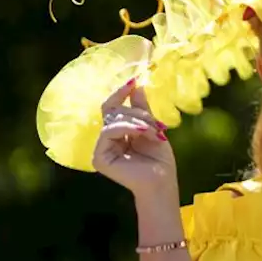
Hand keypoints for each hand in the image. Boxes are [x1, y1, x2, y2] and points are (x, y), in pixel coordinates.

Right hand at [93, 79, 177, 202]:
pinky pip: (108, 132)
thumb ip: (142, 108)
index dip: (121, 92)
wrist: (162, 181)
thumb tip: (136, 85)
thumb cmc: (160, 158)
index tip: (133, 79)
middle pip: (115, 111)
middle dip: (138, 113)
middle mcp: (107, 139)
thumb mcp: (152, 127)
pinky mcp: (99, 157)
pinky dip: (127, 128)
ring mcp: (101, 148)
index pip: (113, 107)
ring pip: (113, 120)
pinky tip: (142, 131)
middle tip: (156, 123)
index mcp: (118, 132)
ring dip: (137, 121)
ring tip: (153, 130)